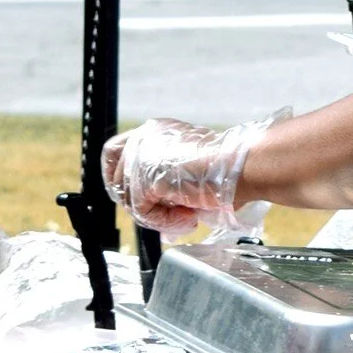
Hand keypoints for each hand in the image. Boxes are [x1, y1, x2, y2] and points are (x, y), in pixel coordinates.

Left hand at [102, 114, 282, 236]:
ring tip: (187, 212)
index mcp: (155, 132)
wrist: (237, 168)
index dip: (116, 175)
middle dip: (141, 201)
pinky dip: (165, 220)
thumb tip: (165, 217)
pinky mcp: (143, 180)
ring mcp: (140, 158)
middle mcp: (143, 139)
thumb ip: (170, 185)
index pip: (115, 151)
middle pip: (118, 180)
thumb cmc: (227, 169)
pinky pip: (142, 213)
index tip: (132, 195)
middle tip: (170, 209)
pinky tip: (188, 215)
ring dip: (159, 213)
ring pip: (130, 200)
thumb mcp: (191, 171)